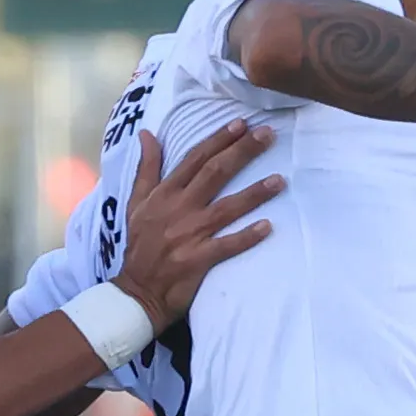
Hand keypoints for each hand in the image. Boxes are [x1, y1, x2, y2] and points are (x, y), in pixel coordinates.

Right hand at [110, 121, 281, 324]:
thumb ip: (145, 168)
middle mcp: (179, 208)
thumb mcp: (136, 203)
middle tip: (268, 134)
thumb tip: (147, 134)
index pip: (195, 159)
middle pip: (214, 173)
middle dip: (241, 152)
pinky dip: (246, 237)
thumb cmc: (139, 245)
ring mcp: (189, 234)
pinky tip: (268, 227)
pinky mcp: (198, 260)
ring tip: (280, 180)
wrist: (137, 291)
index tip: (241, 124)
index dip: (218, 140)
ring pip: (226, 208)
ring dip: (254, 193)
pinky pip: (227, 246)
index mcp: (165, 193)